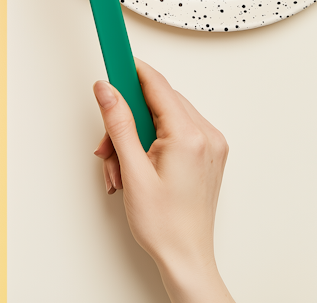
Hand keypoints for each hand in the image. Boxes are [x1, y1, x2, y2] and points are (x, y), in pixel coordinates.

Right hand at [93, 59, 233, 302]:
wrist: (186, 259)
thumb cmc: (164, 225)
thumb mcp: (132, 171)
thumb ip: (118, 124)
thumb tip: (106, 89)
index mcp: (190, 136)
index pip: (156, 84)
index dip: (131, 70)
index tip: (113, 57)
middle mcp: (207, 135)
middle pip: (157, 102)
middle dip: (127, 118)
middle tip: (107, 146)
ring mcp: (211, 144)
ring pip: (163, 117)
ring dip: (136, 134)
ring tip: (122, 167)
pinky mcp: (209, 153)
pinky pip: (175, 130)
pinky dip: (151, 141)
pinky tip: (138, 164)